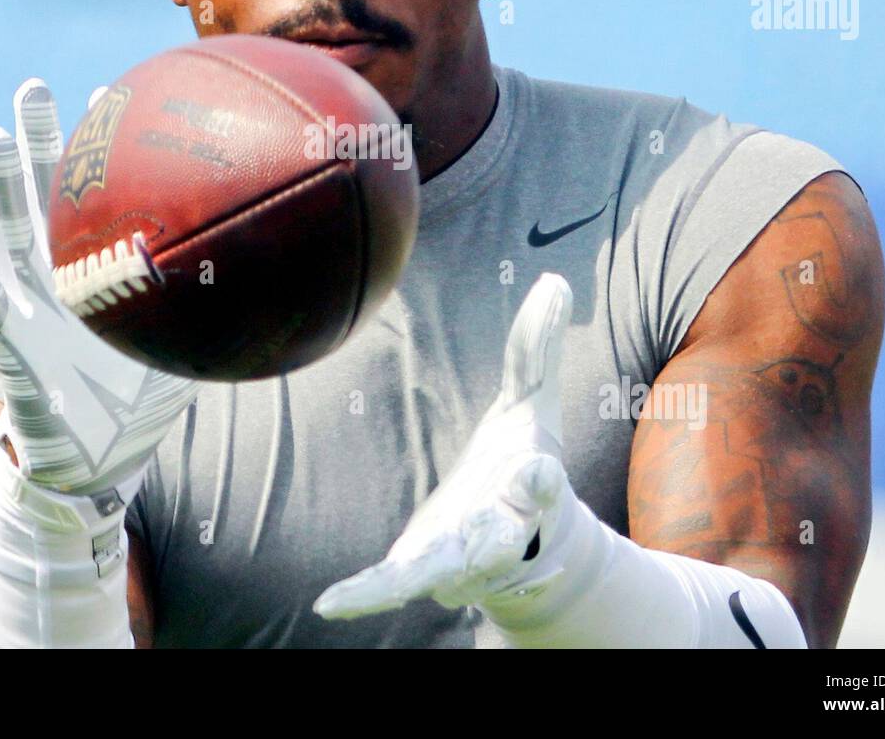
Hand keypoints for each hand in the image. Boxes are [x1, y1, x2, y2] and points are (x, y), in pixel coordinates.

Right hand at [0, 79, 196, 497]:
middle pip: (39, 197)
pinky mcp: (7, 352)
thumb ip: (219, 309)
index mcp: (91, 273)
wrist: (96, 469)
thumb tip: (285, 271)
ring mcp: (26, 312)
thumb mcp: (189, 348)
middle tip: (32, 85)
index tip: (111, 93)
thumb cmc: (138, 406)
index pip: (91, 199)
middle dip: (34, 141)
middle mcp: (53, 281)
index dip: (97, 151)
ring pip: (6, 236)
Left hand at [314, 272, 578, 619]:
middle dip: (496, 542)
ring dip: (420, 578)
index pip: (543, 485)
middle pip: (501, 540)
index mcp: (531, 487)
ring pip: (447, 574)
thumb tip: (554, 280)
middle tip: (482, 552)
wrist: (519, 546)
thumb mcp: (531, 404)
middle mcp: (501, 530)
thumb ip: (536, 348)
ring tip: (374, 593)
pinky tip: (330, 604)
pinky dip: (367, 595)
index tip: (540, 475)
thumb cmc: (522, 465)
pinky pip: (396, 584)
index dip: (542, 482)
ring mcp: (461, 557)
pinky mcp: (423, 569)